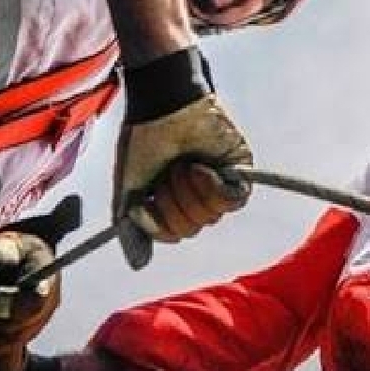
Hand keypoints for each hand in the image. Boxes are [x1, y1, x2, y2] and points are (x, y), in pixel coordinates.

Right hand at [113, 48, 252, 248]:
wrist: (162, 105)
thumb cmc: (143, 141)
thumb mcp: (130, 188)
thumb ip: (132, 226)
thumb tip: (139, 265)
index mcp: (175, 200)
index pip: (176, 233)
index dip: (162, 222)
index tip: (147, 196)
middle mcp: (199, 194)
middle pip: (194, 227)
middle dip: (174, 202)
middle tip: (168, 173)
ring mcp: (221, 182)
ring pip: (212, 215)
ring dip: (190, 190)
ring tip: (184, 164)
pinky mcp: (239, 168)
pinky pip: (234, 199)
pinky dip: (212, 186)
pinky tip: (200, 168)